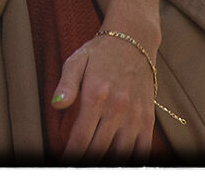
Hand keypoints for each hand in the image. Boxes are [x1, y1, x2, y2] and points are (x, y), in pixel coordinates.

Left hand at [51, 30, 156, 160]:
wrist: (134, 39)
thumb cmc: (101, 53)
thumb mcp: (77, 61)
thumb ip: (66, 84)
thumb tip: (56, 105)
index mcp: (96, 94)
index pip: (81, 137)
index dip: (71, 155)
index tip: (64, 162)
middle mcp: (117, 107)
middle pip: (99, 149)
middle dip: (86, 162)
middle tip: (78, 165)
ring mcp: (135, 114)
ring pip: (121, 153)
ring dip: (108, 162)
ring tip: (96, 165)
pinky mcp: (148, 117)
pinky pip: (143, 148)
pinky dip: (132, 159)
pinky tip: (121, 161)